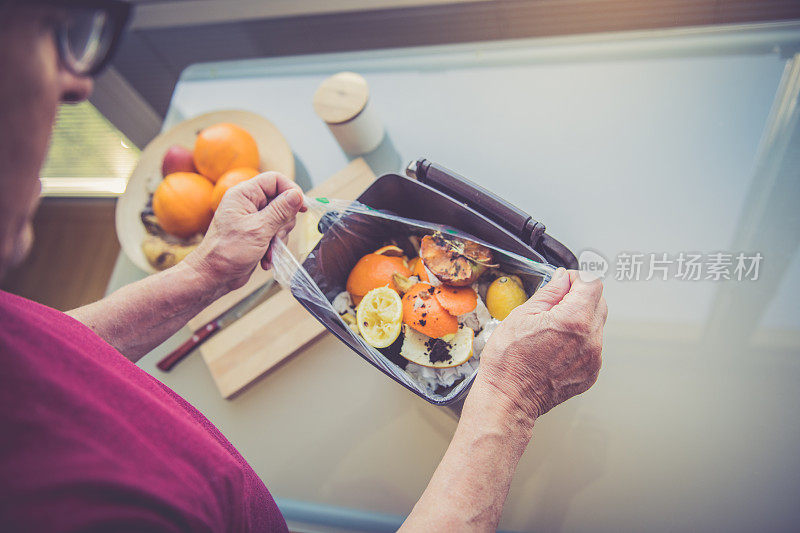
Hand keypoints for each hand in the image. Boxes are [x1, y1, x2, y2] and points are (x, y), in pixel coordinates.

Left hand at [185, 172, 304, 291]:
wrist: (213, 277)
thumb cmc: (228, 251)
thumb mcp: (259, 229)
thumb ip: (280, 211)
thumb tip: (297, 195)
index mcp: (244, 194)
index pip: (275, 180)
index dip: (291, 190)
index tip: (302, 207)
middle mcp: (248, 203)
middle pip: (281, 201)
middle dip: (284, 222)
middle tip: (276, 236)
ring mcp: (252, 218)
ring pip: (281, 220)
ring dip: (279, 238)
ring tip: (268, 251)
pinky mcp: (256, 233)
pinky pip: (275, 234)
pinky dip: (274, 247)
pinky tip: (266, 259)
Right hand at [476, 268, 606, 420]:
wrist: (509, 398)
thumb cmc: (509, 361)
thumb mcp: (522, 315)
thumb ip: (549, 292)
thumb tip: (562, 279)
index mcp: (574, 319)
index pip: (592, 283)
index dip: (576, 278)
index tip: (563, 283)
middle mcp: (590, 339)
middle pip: (599, 302)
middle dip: (579, 297)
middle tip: (554, 305)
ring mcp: (593, 358)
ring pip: (595, 325)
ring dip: (579, 320)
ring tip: (551, 331)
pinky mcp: (591, 372)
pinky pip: (591, 347)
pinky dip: (578, 341)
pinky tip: (555, 347)